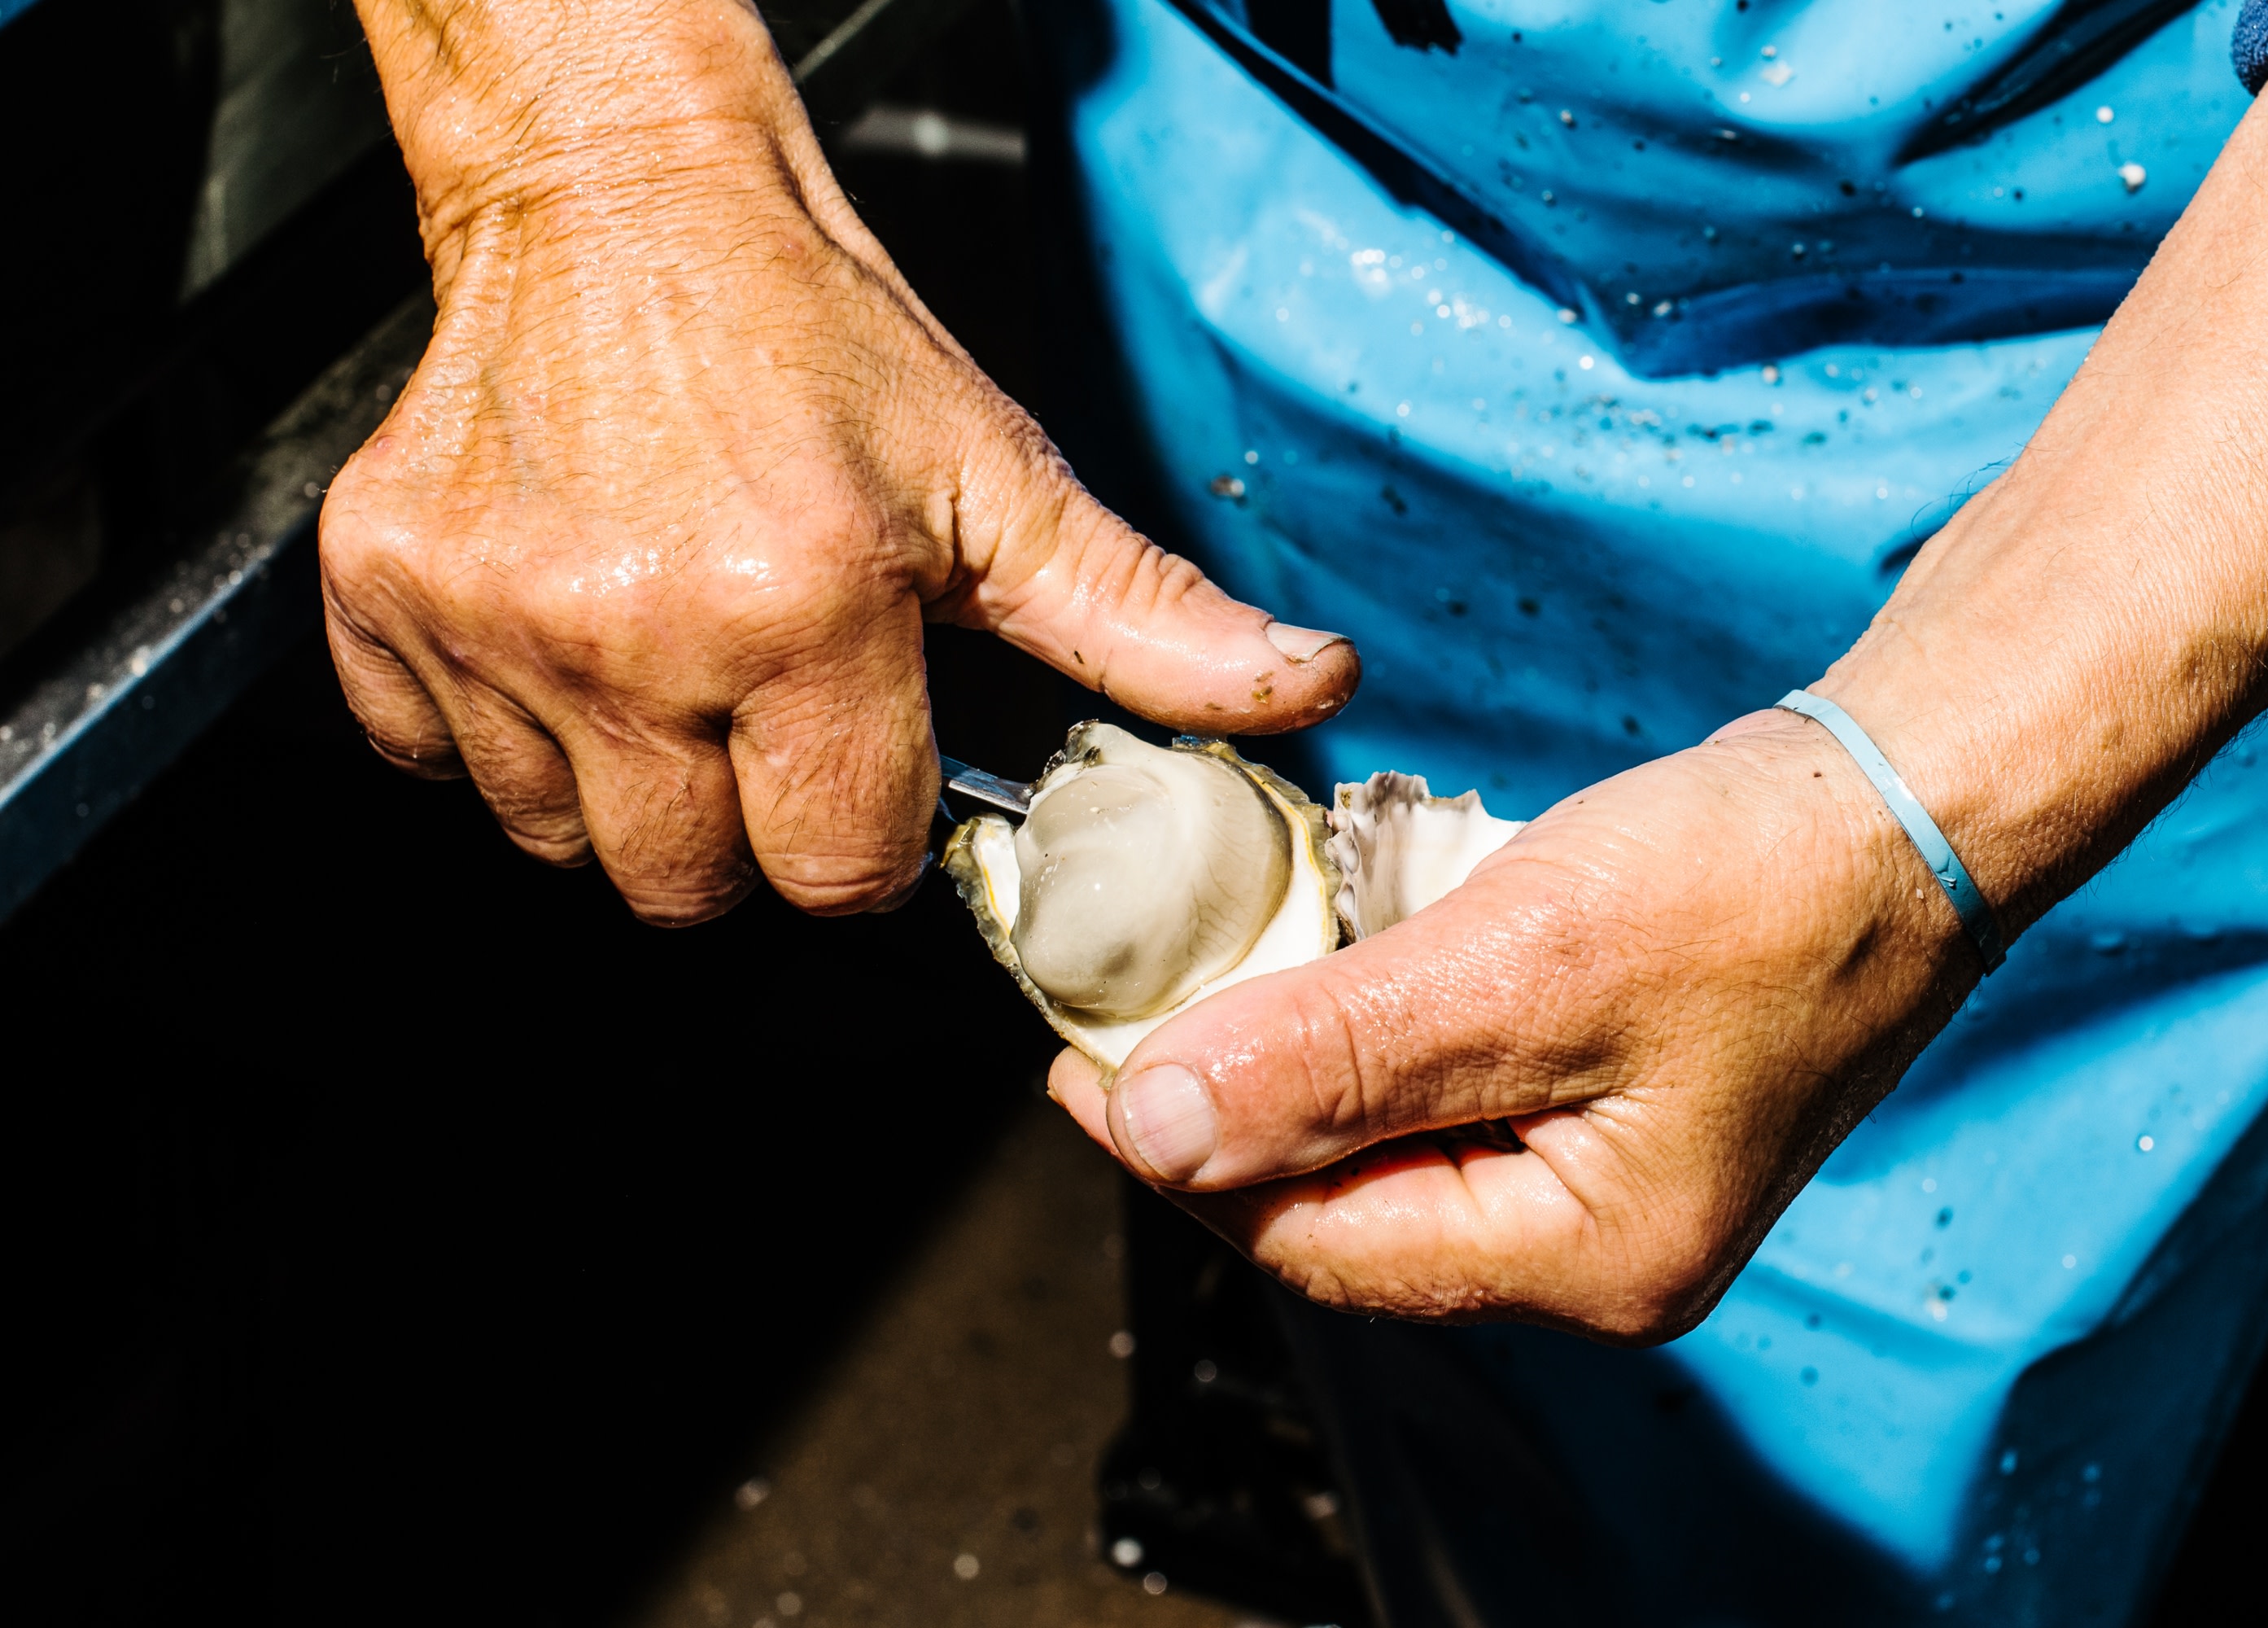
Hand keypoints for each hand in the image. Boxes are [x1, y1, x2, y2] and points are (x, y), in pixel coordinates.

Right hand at [325, 0, 1356, 922]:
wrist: (618, 196)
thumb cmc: (814, 335)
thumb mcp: (1003, 478)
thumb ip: (1143, 622)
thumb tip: (1303, 689)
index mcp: (800, 612)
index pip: (837, 874)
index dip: (866, 834)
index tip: (864, 763)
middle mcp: (631, 635)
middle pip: (696, 887)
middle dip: (751, 828)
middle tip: (770, 711)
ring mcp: (491, 622)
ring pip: (570, 844)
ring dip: (631, 787)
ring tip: (673, 661)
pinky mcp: (384, 598)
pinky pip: (445, 770)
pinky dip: (511, 733)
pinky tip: (574, 639)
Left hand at [1053, 34, 2267, 1339]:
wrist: (1917, 794)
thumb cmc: (1760, 879)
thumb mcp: (1518, 965)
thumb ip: (1328, 1059)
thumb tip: (1155, 1125)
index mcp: (1589, 1259)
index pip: (1321, 1243)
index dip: (1186, 1159)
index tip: (1082, 1068)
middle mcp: (1600, 1247)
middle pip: (1353, 1207)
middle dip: (1236, 1115)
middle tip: (1132, 1016)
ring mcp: (1615, 1172)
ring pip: (1398, 1143)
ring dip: (1302, 1065)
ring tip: (1216, 980)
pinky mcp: (1620, 1093)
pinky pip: (1457, 1087)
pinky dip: (1382, 1027)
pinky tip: (1338, 956)